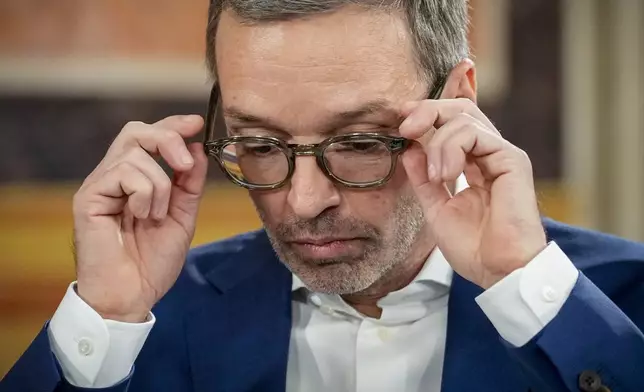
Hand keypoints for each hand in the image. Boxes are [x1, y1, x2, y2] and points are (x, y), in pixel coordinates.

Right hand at [73, 115, 207, 321]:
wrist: (132, 296)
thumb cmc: (152, 262)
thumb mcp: (183, 217)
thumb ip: (189, 184)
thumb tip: (197, 148)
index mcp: (135, 180)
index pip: (149, 137)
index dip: (172, 125)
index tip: (196, 123)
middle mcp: (114, 177)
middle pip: (136, 131)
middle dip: (167, 139)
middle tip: (184, 164)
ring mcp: (99, 186)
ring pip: (135, 154)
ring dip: (160, 186)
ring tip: (156, 216)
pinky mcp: (88, 198)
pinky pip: (123, 172)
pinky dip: (144, 194)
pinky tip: (142, 217)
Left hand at [399, 98, 546, 289]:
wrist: (498, 271)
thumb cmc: (473, 247)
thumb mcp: (436, 208)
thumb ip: (423, 178)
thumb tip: (409, 149)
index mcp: (473, 164)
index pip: (451, 124)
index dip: (425, 115)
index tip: (400, 121)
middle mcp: (489, 154)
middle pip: (460, 109)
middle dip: (427, 111)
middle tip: (405, 128)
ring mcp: (501, 155)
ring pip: (463, 118)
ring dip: (437, 143)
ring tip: (435, 177)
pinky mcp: (511, 160)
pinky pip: (476, 134)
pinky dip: (451, 149)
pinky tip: (444, 175)